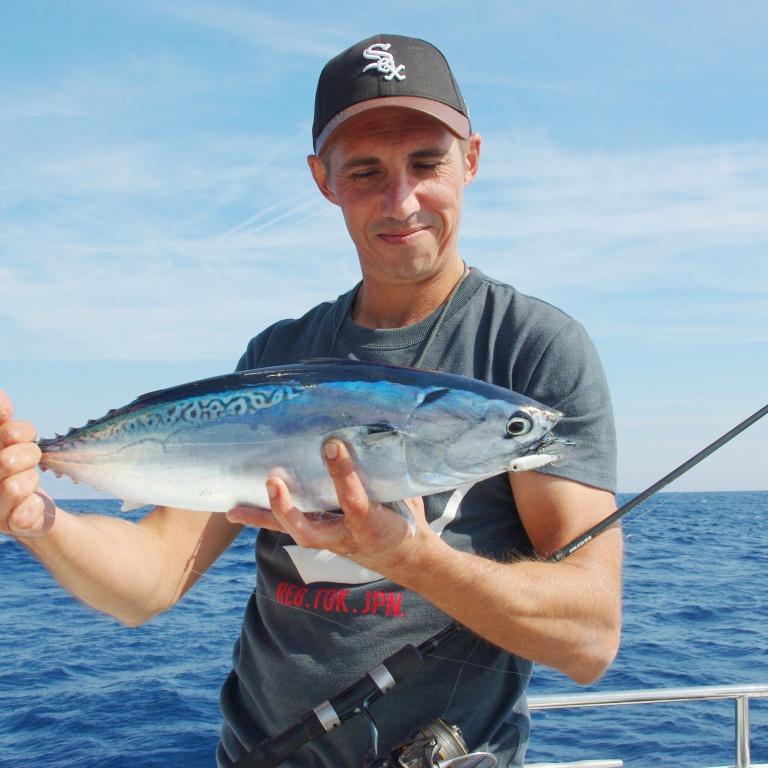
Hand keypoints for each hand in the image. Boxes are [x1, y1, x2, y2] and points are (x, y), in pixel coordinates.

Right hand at [0, 389, 53, 537]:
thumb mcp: (9, 443)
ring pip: (16, 486)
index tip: (23, 436)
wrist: (30, 513)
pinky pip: (25, 515)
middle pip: (9, 460)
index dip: (19, 433)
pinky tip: (32, 507)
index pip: (8, 435)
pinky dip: (35, 508)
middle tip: (27, 461)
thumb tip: (1, 397)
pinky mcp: (9, 528)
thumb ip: (2, 421)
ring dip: (30, 481)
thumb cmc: (14, 469)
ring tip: (27, 485)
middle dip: (26, 455)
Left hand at [227, 439, 425, 572]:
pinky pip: (293, 528)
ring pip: (294, 532)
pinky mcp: (323, 537)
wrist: (407, 559)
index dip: (342, 473)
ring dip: (265, 518)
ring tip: (234, 509)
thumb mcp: (407, 498)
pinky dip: (266, 519)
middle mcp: (346, 536)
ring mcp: (331, 539)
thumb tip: (383, 433)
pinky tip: (239, 511)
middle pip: (309, 531)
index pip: (354, 501)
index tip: (332, 445)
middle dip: (287, 509)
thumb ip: (391, 473)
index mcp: (372, 525)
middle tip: (272, 482)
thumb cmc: (406, 521)